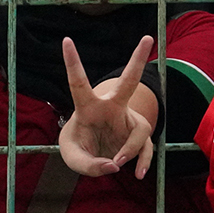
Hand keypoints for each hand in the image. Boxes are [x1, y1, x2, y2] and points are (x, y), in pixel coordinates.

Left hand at [57, 34, 155, 177]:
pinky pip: (146, 149)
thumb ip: (88, 165)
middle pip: (128, 83)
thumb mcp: (73, 157)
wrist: (98, 154)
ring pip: (139, 132)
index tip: (66, 40)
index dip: (72, 63)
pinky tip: (138, 174)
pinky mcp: (140, 136)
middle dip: (137, 60)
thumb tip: (113, 165)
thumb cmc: (81, 146)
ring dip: (128, 151)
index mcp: (88, 107)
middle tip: (147, 38)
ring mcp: (129, 120)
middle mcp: (112, 108)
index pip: (78, 84)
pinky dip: (141, 163)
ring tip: (116, 162)